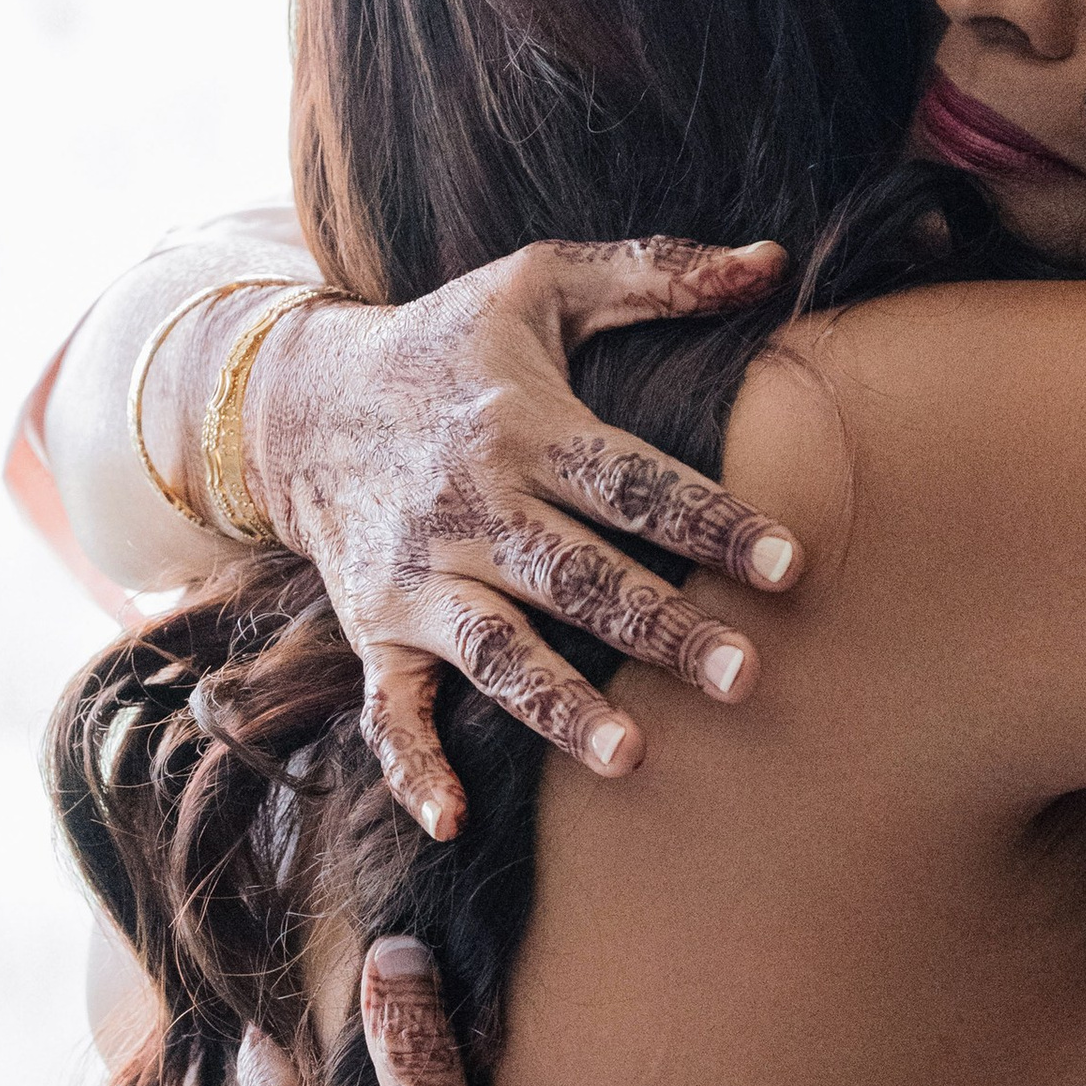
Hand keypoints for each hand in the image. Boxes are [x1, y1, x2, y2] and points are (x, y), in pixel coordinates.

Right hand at [244, 235, 803, 831]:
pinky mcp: (376, 629)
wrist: (297, 396)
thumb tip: (773, 262)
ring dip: (560, 705)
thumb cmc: (447, 342)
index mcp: (523, 425)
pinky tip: (453, 822)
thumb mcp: (537, 283)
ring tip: (632, 756)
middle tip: (744, 675)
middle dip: (659, 627)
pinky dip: (413, 765)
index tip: (788, 563)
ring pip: (497, 649)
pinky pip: (389, 707)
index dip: (710, 519)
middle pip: (578, 576)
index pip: (632, 480)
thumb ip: (655, 273)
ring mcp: (419, 577)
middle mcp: (471, 506)